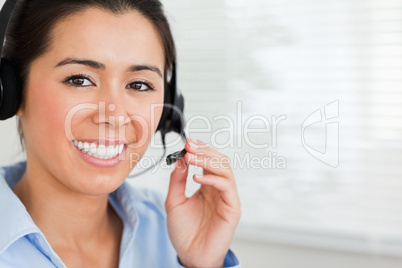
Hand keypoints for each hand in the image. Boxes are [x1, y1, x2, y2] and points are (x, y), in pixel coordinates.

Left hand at [165, 139, 240, 267]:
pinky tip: (197, 177)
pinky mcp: (232, 208)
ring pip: (225, 169)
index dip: (200, 149)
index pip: (208, 160)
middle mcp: (218, 189)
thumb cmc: (184, 232)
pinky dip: (212, 178)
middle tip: (189, 146)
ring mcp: (227, 197)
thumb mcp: (174, 202)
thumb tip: (179, 160)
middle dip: (204, 151)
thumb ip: (177, 181)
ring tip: (191, 158)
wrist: (191, 256)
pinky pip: (226, 187)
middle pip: (219, 161)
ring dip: (208, 160)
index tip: (187, 142)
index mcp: (207, 186)